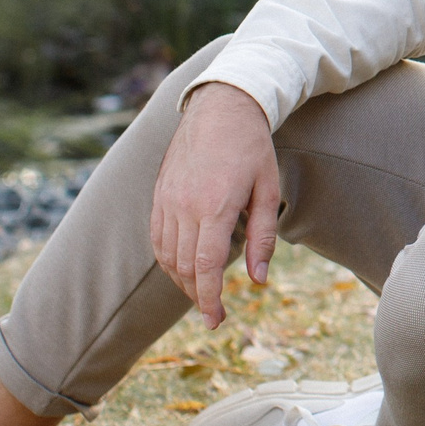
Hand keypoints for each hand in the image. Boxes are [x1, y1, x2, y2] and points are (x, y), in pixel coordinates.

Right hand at [148, 82, 282, 329]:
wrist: (221, 106)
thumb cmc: (251, 147)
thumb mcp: (267, 189)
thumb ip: (263, 237)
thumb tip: (259, 280)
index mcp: (214, 206)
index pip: (204, 267)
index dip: (209, 299)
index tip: (216, 319)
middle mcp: (184, 205)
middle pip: (183, 267)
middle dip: (196, 296)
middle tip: (213, 312)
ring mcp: (166, 199)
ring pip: (166, 255)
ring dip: (181, 280)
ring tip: (200, 293)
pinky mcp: (159, 193)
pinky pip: (157, 237)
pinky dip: (167, 259)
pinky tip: (182, 267)